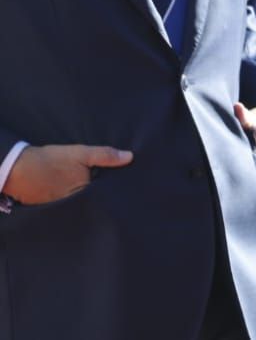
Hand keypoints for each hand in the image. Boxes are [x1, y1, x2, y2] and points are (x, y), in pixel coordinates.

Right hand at [2, 143, 131, 204]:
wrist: (20, 168)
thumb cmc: (52, 160)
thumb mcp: (81, 153)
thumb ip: (105, 156)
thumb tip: (130, 157)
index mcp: (85, 191)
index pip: (106, 195)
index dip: (116, 190)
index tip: (127, 189)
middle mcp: (76, 203)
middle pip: (95, 200)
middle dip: (104, 195)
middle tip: (118, 189)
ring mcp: (64, 207)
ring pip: (83, 203)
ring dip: (90, 198)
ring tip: (97, 189)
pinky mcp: (53, 207)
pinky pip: (70, 205)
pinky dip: (75, 200)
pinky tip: (78, 191)